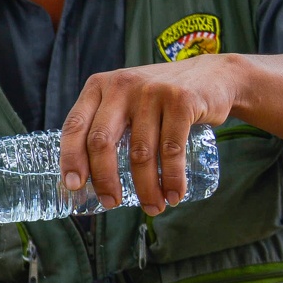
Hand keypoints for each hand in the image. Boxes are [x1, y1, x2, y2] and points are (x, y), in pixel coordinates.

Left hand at [59, 56, 247, 214]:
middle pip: (101, 141)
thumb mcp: (125, 100)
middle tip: (111, 203)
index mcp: (99, 87)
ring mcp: (152, 92)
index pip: (75, 125)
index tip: (73, 186)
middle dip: (104, 179)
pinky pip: (171, 150)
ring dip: (145, 188)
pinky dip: (172, 179)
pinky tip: (173, 195)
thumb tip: (85, 180)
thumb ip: (105, 125)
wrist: (212, 75)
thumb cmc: (159, 98)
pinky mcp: (181, 101)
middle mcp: (121, 86)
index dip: (70, 158)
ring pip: (139, 152)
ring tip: (153, 207)